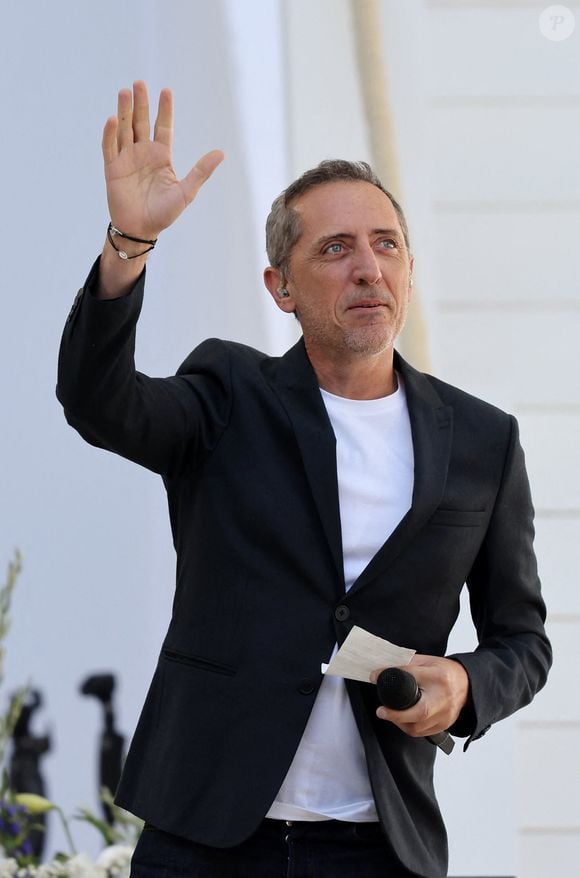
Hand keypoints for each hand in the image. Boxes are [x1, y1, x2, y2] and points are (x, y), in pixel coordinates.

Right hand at [102, 81, 223, 240]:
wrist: (141, 230)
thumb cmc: (164, 213)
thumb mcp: (186, 191)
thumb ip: (201, 172)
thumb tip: (221, 153)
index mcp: (161, 156)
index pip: (163, 127)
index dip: (164, 110)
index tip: (166, 90)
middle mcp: (143, 153)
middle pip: (141, 122)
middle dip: (141, 103)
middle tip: (139, 83)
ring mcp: (127, 159)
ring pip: (124, 129)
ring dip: (124, 111)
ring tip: (125, 92)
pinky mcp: (112, 169)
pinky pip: (110, 147)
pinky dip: (110, 133)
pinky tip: (113, 119)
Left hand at [370, 655, 468, 738]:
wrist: (468, 684)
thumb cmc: (445, 672)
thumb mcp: (428, 661)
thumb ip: (407, 664)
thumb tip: (383, 670)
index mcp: (439, 676)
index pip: (412, 675)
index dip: (392, 676)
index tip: (376, 677)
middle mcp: (443, 697)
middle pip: (419, 712)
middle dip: (396, 715)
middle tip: (381, 711)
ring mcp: (446, 714)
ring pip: (418, 727)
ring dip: (400, 722)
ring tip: (391, 714)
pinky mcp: (445, 725)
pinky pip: (422, 732)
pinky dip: (409, 727)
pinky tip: (404, 720)